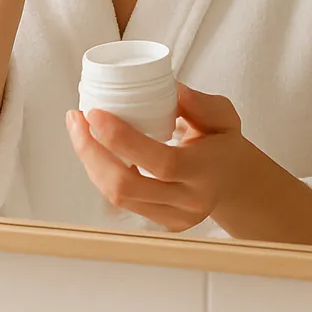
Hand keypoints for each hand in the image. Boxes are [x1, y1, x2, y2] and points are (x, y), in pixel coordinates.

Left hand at [66, 83, 249, 231]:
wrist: (233, 181)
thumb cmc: (222, 143)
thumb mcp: (224, 117)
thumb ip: (202, 104)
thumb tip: (173, 89)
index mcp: (205, 172)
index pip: (161, 162)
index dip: (122, 140)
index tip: (95, 113)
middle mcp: (189, 201)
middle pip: (127, 186)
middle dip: (92, 152)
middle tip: (78, 119)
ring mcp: (173, 218)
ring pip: (117, 196)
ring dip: (90, 162)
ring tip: (79, 130)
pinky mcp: (160, 223)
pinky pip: (120, 200)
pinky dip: (101, 173)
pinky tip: (93, 149)